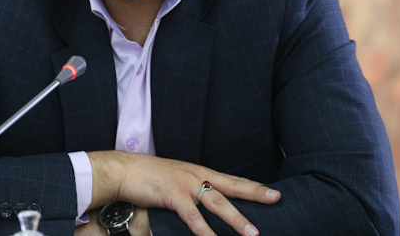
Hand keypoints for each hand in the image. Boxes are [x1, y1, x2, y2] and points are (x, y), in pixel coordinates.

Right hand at [88, 151, 280, 235]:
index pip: (231, 180)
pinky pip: (192, 216)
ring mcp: (186, 185)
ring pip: (218, 203)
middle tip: (276, 198)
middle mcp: (197, 176)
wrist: (124, 170)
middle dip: (255, 193)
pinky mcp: (173, 195)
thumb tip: (205, 205)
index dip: (253, 186)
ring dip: (237, 219)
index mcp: (199, 172)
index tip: (273, 192)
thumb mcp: (175, 180)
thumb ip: (191, 191)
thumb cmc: (148, 177)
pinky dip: (204, 230)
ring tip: (253, 233)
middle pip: (231, 186)